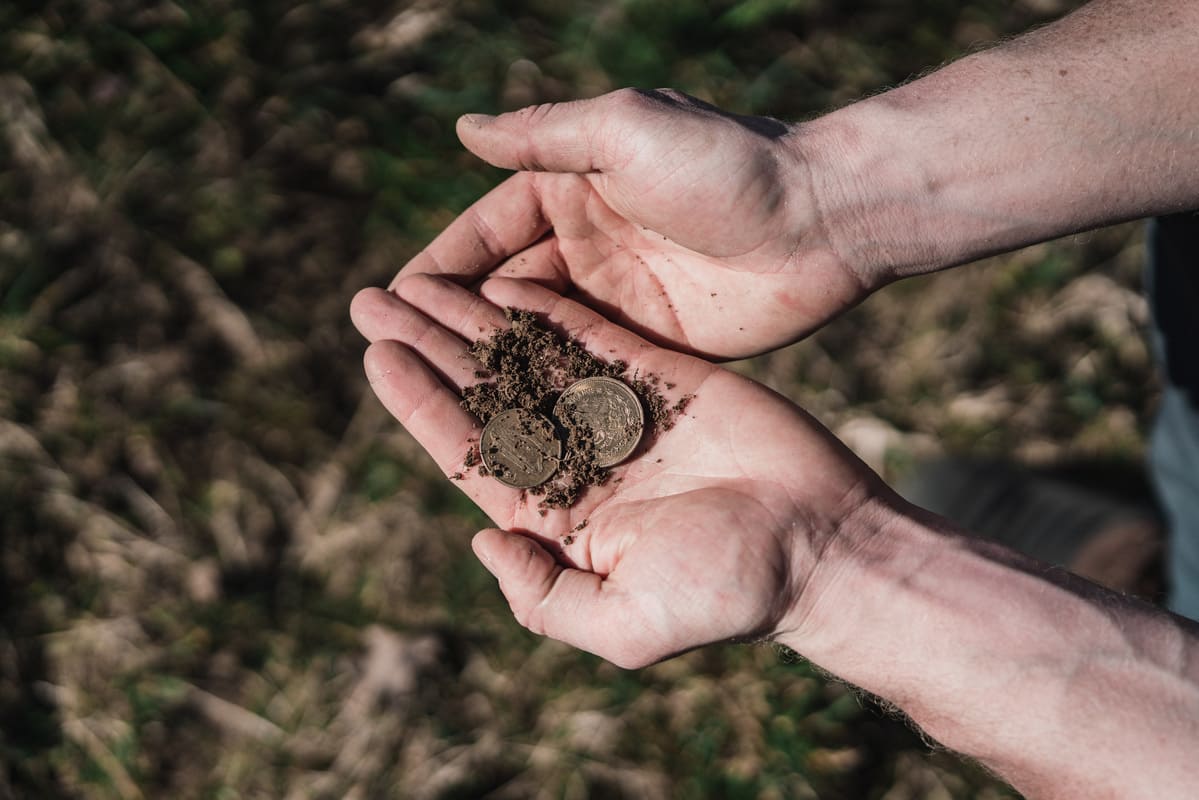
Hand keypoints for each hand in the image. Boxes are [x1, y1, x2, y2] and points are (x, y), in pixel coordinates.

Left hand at [350, 274, 879, 666]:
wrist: (823, 546)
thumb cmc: (728, 593)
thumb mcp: (622, 624)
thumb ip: (542, 596)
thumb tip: (481, 542)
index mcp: (560, 516)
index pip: (469, 451)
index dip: (419, 402)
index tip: (375, 354)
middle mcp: (580, 461)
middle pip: (485, 394)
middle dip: (429, 347)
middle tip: (371, 300)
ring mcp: (620, 416)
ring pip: (528, 357)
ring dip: (472, 319)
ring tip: (418, 279)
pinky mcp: (664, 379)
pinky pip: (594, 336)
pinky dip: (547, 309)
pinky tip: (501, 280)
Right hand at [391, 89, 868, 359]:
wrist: (822, 221)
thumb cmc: (726, 165)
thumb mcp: (626, 130)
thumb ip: (543, 136)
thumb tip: (462, 129)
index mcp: (573, 186)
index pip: (487, 232)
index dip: (440, 267)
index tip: (389, 303)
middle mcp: (587, 243)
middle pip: (501, 289)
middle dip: (448, 319)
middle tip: (388, 350)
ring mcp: (618, 297)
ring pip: (535, 334)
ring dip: (488, 359)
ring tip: (433, 393)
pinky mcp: (650, 343)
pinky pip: (583, 366)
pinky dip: (545, 386)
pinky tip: (507, 414)